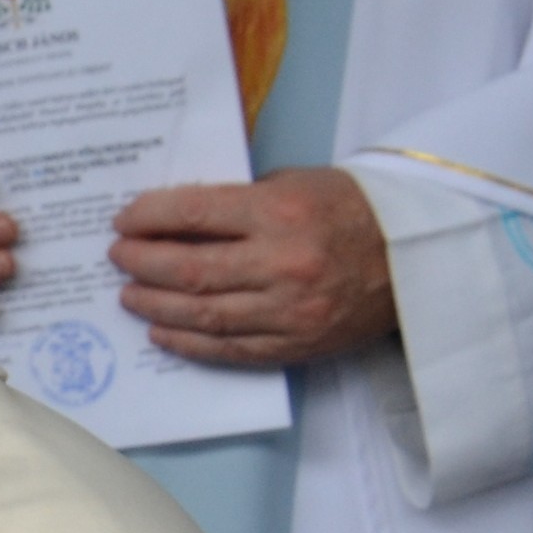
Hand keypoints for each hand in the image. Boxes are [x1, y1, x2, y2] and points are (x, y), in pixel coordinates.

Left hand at [109, 169, 397, 366]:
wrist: (414, 256)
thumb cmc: (352, 209)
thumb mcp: (298, 183)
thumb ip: (241, 201)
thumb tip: (179, 219)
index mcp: (281, 212)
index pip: (195, 213)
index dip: (150, 217)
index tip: (124, 220)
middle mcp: (282, 263)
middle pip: (190, 270)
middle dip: (143, 264)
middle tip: (118, 258)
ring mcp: (288, 311)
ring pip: (203, 315)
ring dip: (156, 307)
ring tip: (130, 295)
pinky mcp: (296, 345)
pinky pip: (230, 349)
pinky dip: (189, 344)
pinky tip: (163, 334)